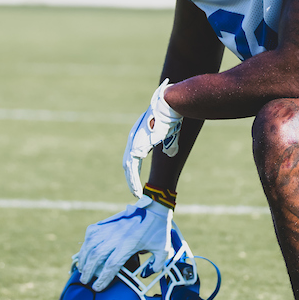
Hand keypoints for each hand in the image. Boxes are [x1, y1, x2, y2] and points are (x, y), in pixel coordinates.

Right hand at [75, 198, 172, 290]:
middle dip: (88, 271)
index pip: (111, 265)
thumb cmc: (159, 229)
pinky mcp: (107, 222)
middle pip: (96, 256)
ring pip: (90, 244)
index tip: (97, 288)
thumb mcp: (163, 249)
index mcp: (128, 245)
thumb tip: (144, 275)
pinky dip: (86, 242)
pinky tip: (85, 250)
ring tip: (81, 268)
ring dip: (83, 258)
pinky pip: (91, 232)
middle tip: (84, 280)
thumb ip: (156, 265)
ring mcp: (110, 228)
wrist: (155, 206)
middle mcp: (115, 237)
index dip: (103, 278)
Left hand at [122, 79, 182, 197]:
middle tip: (134, 190)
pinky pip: (132, 169)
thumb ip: (169, 146)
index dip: (133, 169)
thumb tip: (170, 153)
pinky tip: (136, 190)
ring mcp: (134, 143)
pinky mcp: (137, 147)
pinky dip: (133, 181)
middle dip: (130, 178)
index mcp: (139, 136)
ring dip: (131, 182)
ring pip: (128, 168)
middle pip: (128, 163)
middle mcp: (134, 139)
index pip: (133, 156)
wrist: (168, 106)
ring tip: (136, 194)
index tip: (135, 179)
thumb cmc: (170, 116)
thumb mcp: (169, 134)